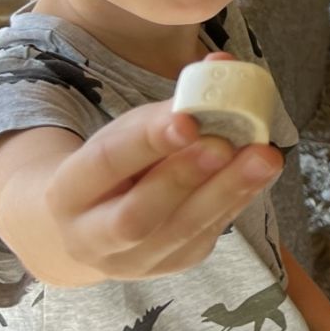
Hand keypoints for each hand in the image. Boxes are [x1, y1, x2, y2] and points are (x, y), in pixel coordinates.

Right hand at [45, 53, 282, 279]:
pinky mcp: (172, 265)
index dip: (146, 141)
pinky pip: (207, 235)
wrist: (94, 224)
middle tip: (224, 145)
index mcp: (67, 193)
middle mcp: (92, 238)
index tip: (186, 119)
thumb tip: (222, 64)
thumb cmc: (117, 165)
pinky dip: (237, 200)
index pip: (104, 164)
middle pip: (136, 215)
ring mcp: (133, 262)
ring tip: (263, 157)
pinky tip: (259, 173)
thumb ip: (171, 105)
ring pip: (180, 232)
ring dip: (227, 191)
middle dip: (183, 177)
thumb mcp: (126, 132)